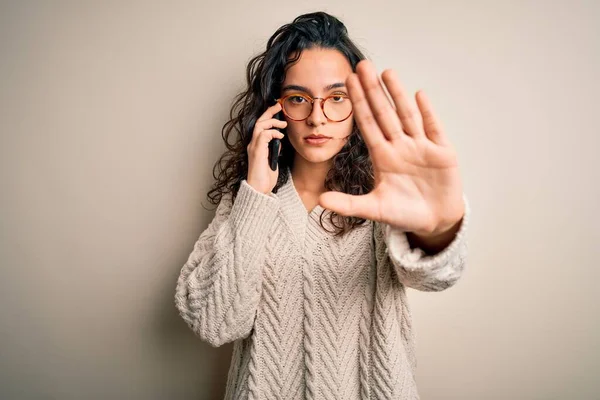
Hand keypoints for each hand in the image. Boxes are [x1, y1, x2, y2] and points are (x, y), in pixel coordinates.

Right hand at [247, 102, 286, 194]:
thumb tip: (279, 140)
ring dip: (272, 121)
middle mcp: (253, 144)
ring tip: (283, 123)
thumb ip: (274, 149)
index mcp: (257, 145)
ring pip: (259, 126)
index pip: (261, 125)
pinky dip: (273, 132)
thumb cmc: (265, 178)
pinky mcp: (257, 152)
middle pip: (259, 121)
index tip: (278, 108)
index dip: (268, 115)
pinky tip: (280, 136)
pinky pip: (263, 135)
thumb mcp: (273, 160)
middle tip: (279, 105)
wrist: (259, 190)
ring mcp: (254, 147)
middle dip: (269, 111)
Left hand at [318, 60, 464, 236]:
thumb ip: (348, 204)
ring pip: (407, 115)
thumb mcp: (374, 209)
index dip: (358, 104)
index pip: (367, 124)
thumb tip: (320, 200)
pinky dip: (427, 112)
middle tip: (362, 65)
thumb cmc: (404, 214)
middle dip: (373, 90)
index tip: (348, 83)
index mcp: (382, 156)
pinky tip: (419, 94)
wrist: (435, 221)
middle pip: (384, 113)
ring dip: (397, 94)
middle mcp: (400, 146)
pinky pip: (433, 128)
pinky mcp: (442, 152)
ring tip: (386, 72)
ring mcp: (421, 147)